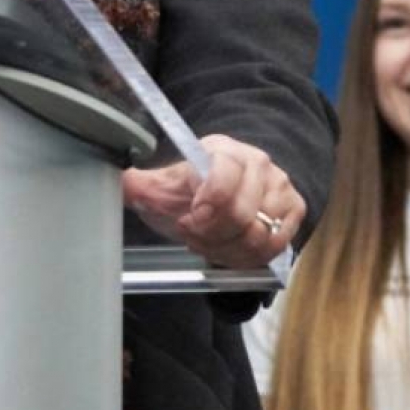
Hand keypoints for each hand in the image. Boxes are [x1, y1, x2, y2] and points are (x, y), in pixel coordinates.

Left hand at [122, 134, 301, 268]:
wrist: (227, 190)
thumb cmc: (191, 190)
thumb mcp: (161, 187)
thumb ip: (137, 185)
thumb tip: (115, 179)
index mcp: (223, 151)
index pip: (223, 179)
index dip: (204, 210)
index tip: (186, 222)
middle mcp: (258, 163)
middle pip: (242, 216)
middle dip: (211, 237)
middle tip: (193, 236)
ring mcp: (280, 187)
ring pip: (259, 236)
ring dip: (228, 250)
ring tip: (210, 243)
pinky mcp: (295, 210)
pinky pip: (275, 247)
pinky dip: (248, 258)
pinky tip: (230, 249)